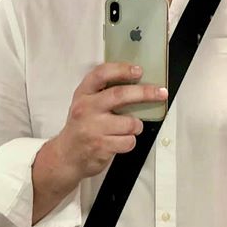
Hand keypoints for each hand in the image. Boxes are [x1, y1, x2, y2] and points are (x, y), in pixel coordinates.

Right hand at [55, 61, 167, 178]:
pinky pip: (128, 141)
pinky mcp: (101, 146)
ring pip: (130, 122)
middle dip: (145, 92)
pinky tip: (120, 141)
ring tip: (130, 127)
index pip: (101, 74)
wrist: (66, 156)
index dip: (122, 70)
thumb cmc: (81, 127)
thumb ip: (103, 92)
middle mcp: (86, 109)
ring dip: (137, 125)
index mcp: (83, 94)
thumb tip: (136, 83)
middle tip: (160, 93)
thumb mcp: (84, 104)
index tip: (138, 71)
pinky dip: (130, 141)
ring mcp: (93, 128)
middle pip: (120, 95)